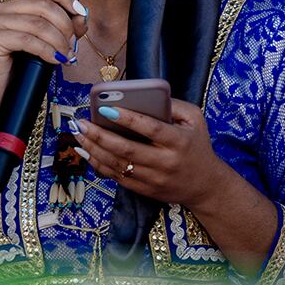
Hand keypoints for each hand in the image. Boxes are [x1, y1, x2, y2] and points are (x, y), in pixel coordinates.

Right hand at [0, 0, 87, 101]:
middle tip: (72, 43)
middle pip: (43, 5)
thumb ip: (67, 26)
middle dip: (65, 25)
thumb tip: (81, 16)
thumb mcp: (50, 40)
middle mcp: (3, 8)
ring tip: (66, 55)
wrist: (4, 88)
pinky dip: (46, 50)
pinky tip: (54, 59)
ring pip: (37, 24)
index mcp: (16, 2)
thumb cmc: (25, 63)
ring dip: (58, 41)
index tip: (80, 13)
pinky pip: (27, 40)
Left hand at [74, 99, 232, 207]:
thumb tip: (144, 94)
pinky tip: (86, 152)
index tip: (105, 107)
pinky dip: (99, 165)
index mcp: (178, 142)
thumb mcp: (195, 120)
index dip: (127, 119)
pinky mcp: (145, 190)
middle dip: (100, 135)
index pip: (150, 129)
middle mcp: (165, 162)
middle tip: (81, 122)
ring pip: (118, 165)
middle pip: (127, 150)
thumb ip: (173, 105)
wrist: (205, 185)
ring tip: (78, 134)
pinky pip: (117, 178)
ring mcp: (154, 179)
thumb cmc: (196, 145)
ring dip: (94, 149)